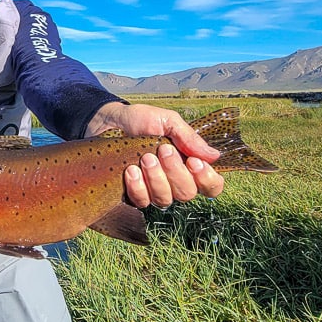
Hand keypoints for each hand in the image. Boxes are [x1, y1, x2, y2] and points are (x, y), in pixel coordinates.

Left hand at [87, 102, 224, 207]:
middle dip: (175, 172)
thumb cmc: (139, 120)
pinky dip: (137, 186)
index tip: (193, 162)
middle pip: (188, 193)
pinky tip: (131, 171)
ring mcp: (153, 191)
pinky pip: (142, 201)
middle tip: (163, 150)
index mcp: (188, 164)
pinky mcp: (133, 195)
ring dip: (156, 177)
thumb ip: (189, 137)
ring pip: (165, 199)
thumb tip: (214, 156)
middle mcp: (174, 182)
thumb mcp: (167, 121)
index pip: (211, 186)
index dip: (207, 179)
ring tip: (145, 158)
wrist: (107, 122)